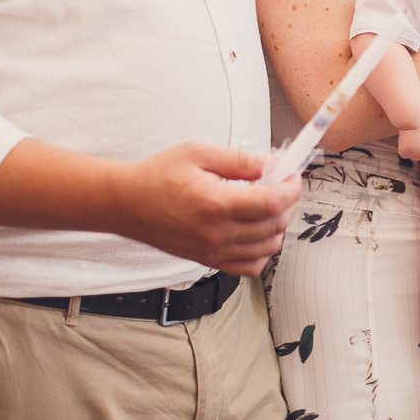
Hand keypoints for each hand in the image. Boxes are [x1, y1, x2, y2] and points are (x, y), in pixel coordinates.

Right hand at [113, 142, 301, 276]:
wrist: (126, 203)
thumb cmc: (158, 175)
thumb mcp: (199, 153)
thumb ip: (240, 160)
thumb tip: (274, 164)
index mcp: (215, 204)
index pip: (271, 203)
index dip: (291, 188)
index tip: (293, 176)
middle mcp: (216, 233)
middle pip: (274, 225)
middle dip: (287, 203)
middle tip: (283, 184)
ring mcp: (212, 252)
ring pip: (267, 248)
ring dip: (278, 225)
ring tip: (269, 204)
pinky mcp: (208, 261)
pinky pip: (250, 266)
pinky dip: (263, 250)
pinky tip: (257, 230)